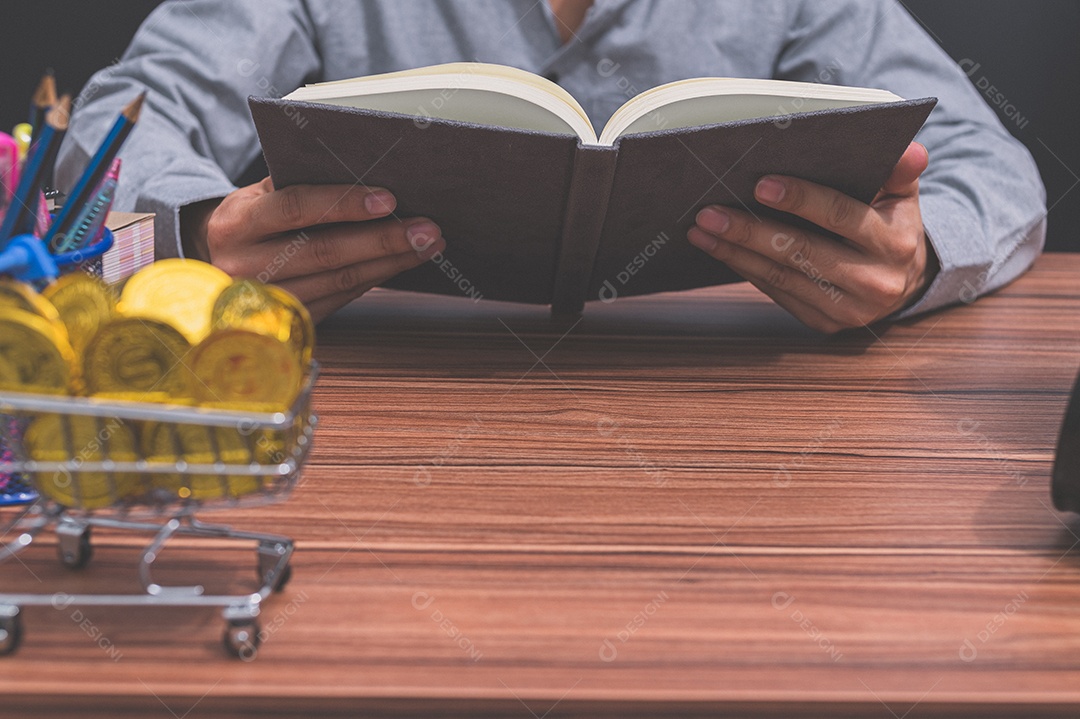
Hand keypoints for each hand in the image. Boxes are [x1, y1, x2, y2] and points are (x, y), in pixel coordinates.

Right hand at [181, 177, 444, 322]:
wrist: (209, 264)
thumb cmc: (249, 219)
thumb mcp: (258, 195)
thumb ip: (298, 185)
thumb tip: (367, 173)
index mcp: (238, 223)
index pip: (295, 208)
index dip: (343, 203)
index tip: (389, 199)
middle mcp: (246, 266)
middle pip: (325, 253)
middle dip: (383, 240)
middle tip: (427, 229)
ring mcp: (266, 301)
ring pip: (338, 281)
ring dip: (390, 263)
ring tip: (427, 245)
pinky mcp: (287, 323)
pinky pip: (339, 300)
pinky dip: (374, 280)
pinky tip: (400, 265)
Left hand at [687, 142, 936, 332]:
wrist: (903, 281)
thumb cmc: (891, 224)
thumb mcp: (903, 195)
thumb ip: (899, 170)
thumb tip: (911, 150)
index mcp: (894, 243)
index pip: (840, 215)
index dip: (800, 199)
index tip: (759, 185)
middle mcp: (874, 282)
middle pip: (801, 251)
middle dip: (750, 230)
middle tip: (709, 212)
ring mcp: (847, 309)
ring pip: (781, 276)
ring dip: (735, 252)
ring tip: (701, 230)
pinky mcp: (823, 323)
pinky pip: (777, 293)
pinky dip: (745, 269)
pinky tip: (720, 250)